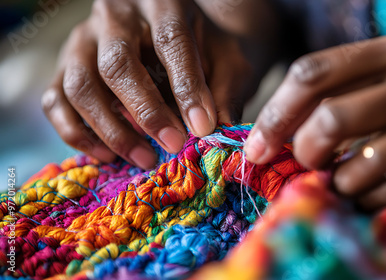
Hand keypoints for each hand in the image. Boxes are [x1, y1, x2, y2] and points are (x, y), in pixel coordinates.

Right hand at [42, 0, 260, 168]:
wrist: (183, 37)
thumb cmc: (209, 52)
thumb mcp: (229, 62)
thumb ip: (226, 91)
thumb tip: (219, 130)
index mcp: (163, 4)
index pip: (171, 42)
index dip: (186, 88)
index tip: (201, 128)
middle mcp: (116, 17)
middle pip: (117, 64)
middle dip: (146, 112)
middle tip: (172, 145)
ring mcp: (83, 40)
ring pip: (81, 86)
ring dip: (112, 130)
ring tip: (145, 157)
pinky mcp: (64, 67)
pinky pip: (55, 101)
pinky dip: (78, 134)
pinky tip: (109, 154)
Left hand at [244, 29, 385, 208]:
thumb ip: (355, 84)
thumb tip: (291, 125)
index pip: (316, 73)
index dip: (276, 113)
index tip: (257, 145)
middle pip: (333, 118)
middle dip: (304, 150)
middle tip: (306, 162)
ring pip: (367, 162)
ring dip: (340, 181)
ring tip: (341, 180)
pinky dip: (373, 198)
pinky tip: (367, 194)